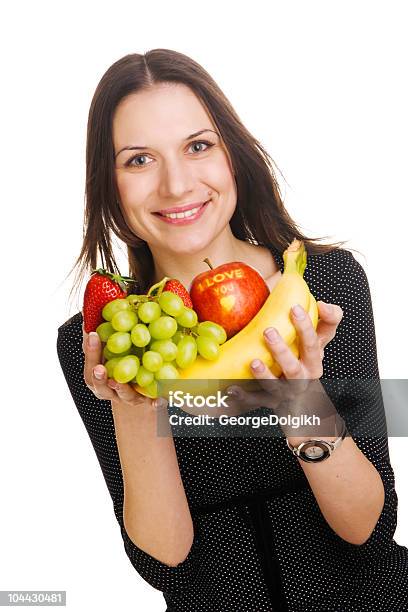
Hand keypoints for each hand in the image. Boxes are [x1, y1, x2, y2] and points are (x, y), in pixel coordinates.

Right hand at [82, 321, 166, 412]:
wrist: (139, 389)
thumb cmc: (120, 360)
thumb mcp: (110, 346)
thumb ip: (101, 332)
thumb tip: (90, 307)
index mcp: (98, 376)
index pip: (90, 364)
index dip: (91, 351)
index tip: (93, 335)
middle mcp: (111, 390)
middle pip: (102, 387)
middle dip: (100, 378)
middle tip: (100, 369)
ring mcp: (129, 398)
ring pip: (125, 397)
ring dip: (123, 390)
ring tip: (121, 383)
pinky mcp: (147, 402)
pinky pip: (151, 404)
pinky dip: (155, 403)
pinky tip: (161, 400)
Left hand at [225, 300, 343, 411]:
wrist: (302, 396)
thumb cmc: (306, 358)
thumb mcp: (320, 339)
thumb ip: (328, 319)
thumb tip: (321, 304)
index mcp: (314, 360)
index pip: (313, 343)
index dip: (306, 327)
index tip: (294, 308)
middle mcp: (302, 378)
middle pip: (294, 368)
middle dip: (282, 351)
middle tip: (268, 332)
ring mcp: (285, 392)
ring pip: (275, 387)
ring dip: (264, 376)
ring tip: (254, 362)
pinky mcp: (270, 402)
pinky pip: (255, 401)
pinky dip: (244, 397)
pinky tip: (232, 389)